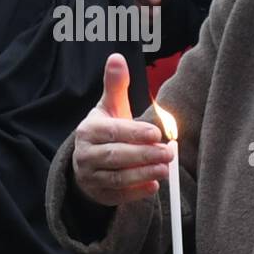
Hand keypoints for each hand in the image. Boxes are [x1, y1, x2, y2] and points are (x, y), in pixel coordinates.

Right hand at [72, 53, 172, 206]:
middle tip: (168, 153)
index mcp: (89, 131)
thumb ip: (115, 85)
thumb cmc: (104, 130)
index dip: (134, 133)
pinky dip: (136, 193)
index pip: (112, 132)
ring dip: (143, 174)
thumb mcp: (108, 107)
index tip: (156, 134)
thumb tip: (117, 57)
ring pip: (117, 178)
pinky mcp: (99, 195)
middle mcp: (86, 155)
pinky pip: (118, 196)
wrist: (86, 162)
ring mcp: (91, 177)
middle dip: (143, 155)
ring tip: (166, 169)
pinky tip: (153, 187)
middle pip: (115, 157)